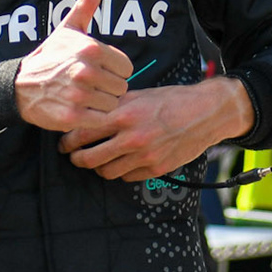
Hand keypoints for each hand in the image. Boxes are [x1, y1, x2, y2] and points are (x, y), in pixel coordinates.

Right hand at [14, 0, 132, 131]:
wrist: (19, 86)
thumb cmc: (50, 55)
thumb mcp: (69, 27)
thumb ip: (87, 2)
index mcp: (92, 49)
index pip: (127, 68)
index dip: (115, 70)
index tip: (99, 70)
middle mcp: (86, 71)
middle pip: (122, 87)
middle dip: (109, 87)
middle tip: (90, 84)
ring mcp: (79, 95)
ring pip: (113, 104)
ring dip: (101, 103)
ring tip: (84, 96)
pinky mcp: (73, 116)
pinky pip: (100, 119)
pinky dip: (93, 117)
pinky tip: (80, 108)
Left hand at [59, 78, 250, 182]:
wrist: (206, 112)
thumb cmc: (172, 100)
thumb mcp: (140, 94)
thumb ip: (115, 106)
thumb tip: (89, 113)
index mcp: (125, 115)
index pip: (84, 133)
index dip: (68, 140)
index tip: (64, 142)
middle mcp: (132, 138)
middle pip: (90, 158)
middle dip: (77, 158)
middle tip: (75, 156)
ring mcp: (145, 156)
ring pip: (107, 172)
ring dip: (98, 168)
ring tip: (98, 160)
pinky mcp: (156, 169)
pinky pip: (127, 177)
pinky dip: (121, 171)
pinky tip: (122, 162)